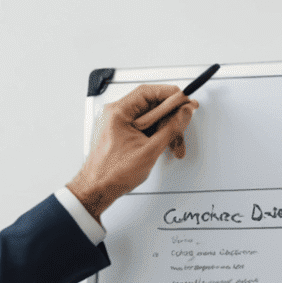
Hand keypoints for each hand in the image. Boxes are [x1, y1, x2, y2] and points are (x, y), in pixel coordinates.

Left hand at [67, 83, 198, 221]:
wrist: (97, 190)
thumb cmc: (112, 174)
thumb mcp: (150, 150)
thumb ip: (171, 128)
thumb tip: (184, 112)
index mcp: (118, 112)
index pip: (148, 92)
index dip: (170, 94)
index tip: (185, 99)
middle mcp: (115, 114)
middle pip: (150, 105)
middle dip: (170, 117)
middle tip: (183, 122)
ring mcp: (117, 124)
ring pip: (149, 118)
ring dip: (164, 129)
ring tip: (174, 144)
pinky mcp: (120, 133)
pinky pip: (142, 127)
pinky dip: (155, 135)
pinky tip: (163, 145)